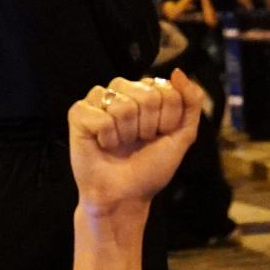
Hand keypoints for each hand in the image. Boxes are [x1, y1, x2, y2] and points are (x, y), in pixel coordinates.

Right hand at [67, 71, 208, 218]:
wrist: (125, 197)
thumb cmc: (149, 170)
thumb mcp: (182, 137)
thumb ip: (190, 103)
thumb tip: (178, 72)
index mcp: (145, 93)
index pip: (166, 90)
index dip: (167, 120)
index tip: (158, 137)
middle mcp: (121, 91)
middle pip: (147, 95)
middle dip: (148, 127)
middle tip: (138, 142)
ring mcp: (99, 100)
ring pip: (124, 105)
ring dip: (127, 134)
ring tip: (120, 145)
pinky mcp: (78, 113)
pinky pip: (101, 117)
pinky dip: (106, 138)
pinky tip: (103, 146)